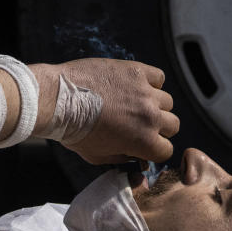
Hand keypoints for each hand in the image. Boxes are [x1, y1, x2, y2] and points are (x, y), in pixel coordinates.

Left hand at [35, 59, 178, 163]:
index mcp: (144, 141)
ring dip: (154, 105)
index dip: (154, 150)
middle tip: (139, 124)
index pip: (166, 150)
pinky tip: (134, 86)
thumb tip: (136, 158)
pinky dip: (151, 82)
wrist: (59, 99)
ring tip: (133, 104)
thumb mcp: (98, 157)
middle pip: (172, 125)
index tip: (144, 145)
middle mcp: (150, 116)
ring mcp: (145, 92)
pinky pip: (158, 77)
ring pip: (166, 101)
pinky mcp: (137, 71)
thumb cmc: (74, 131)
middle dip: (158, 128)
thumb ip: (122, 159)